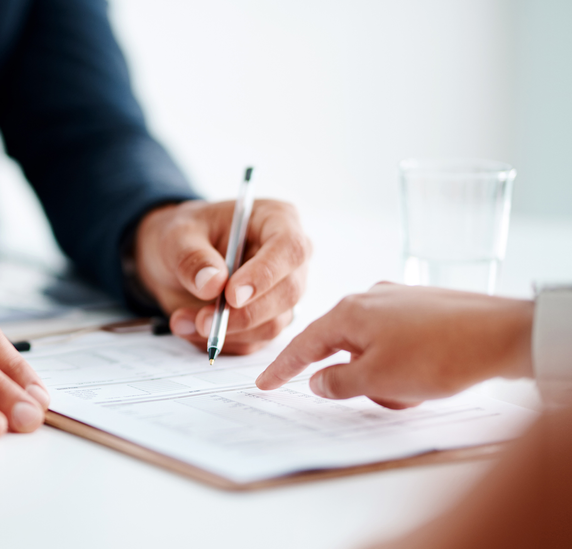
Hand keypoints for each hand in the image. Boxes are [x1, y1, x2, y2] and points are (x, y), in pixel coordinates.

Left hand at [134, 199, 310, 353]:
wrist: (173, 258)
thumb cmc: (184, 235)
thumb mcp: (176, 236)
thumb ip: (192, 257)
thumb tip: (212, 283)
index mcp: (277, 220)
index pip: (290, 248)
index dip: (265, 274)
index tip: (232, 295)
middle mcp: (288, 259)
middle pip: (288, 292)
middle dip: (244, 314)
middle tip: (202, 320)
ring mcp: (282, 293)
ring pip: (272, 324)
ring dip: (226, 332)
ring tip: (182, 320)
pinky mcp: (267, 321)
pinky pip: (252, 342)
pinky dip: (219, 341)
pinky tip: (188, 326)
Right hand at [255, 283, 534, 408]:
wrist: (502, 335)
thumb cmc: (438, 355)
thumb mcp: (376, 381)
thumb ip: (337, 383)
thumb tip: (317, 382)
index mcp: (349, 312)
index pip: (303, 344)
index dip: (282, 368)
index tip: (264, 383)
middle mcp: (370, 298)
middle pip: (341, 345)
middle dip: (354, 378)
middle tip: (374, 395)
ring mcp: (399, 299)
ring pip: (372, 347)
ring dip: (383, 376)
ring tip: (411, 391)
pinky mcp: (424, 308)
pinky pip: (397, 342)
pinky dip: (402, 365)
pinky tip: (424, 379)